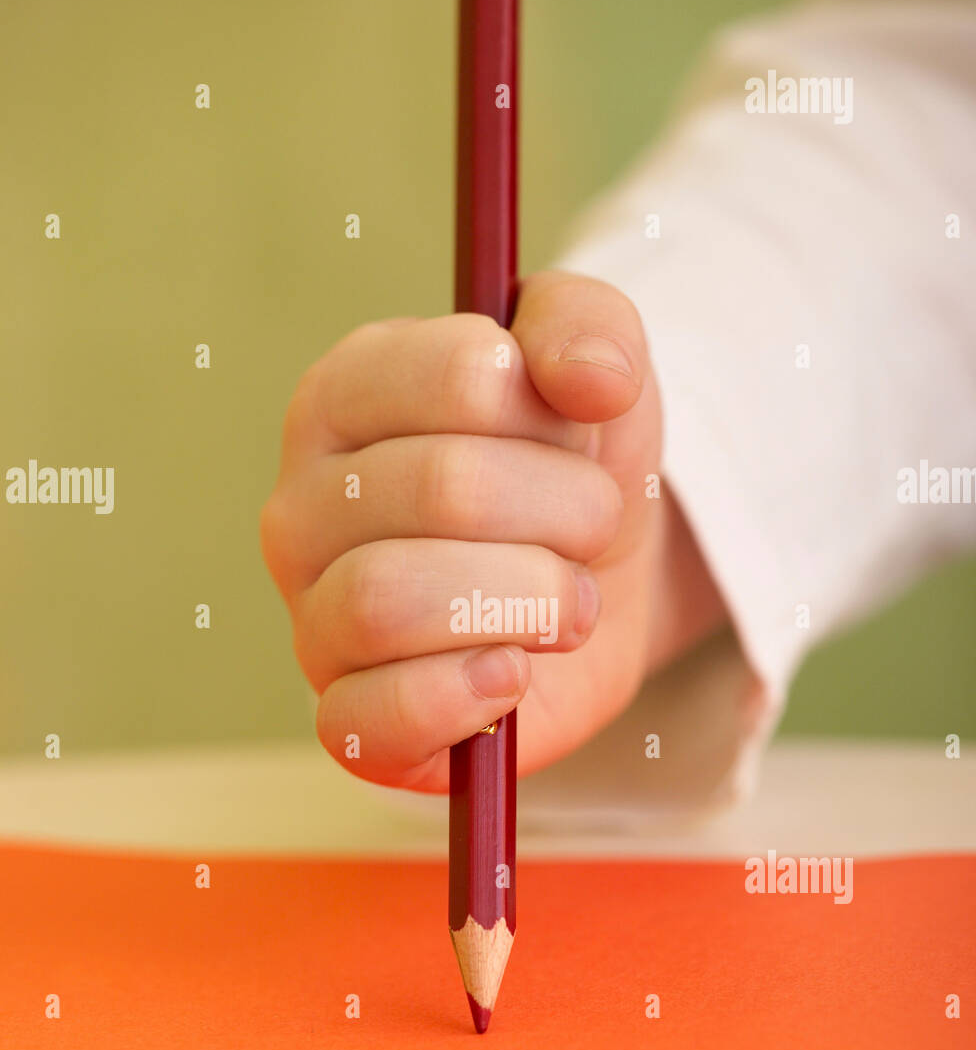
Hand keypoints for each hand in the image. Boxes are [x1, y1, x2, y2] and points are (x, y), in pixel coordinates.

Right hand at [261, 271, 724, 790]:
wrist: (597, 582)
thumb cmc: (570, 464)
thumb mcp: (596, 367)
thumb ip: (588, 329)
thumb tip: (590, 379)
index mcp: (343, 396)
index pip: (459, 377)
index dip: (553, 414)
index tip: (575, 433)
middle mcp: (303, 506)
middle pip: (444, 490)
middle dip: (566, 512)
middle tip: (592, 529)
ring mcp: (313, 618)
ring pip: (389, 601)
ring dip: (528, 603)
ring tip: (567, 603)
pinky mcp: (345, 720)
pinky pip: (367, 720)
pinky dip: (459, 699)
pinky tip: (511, 674)